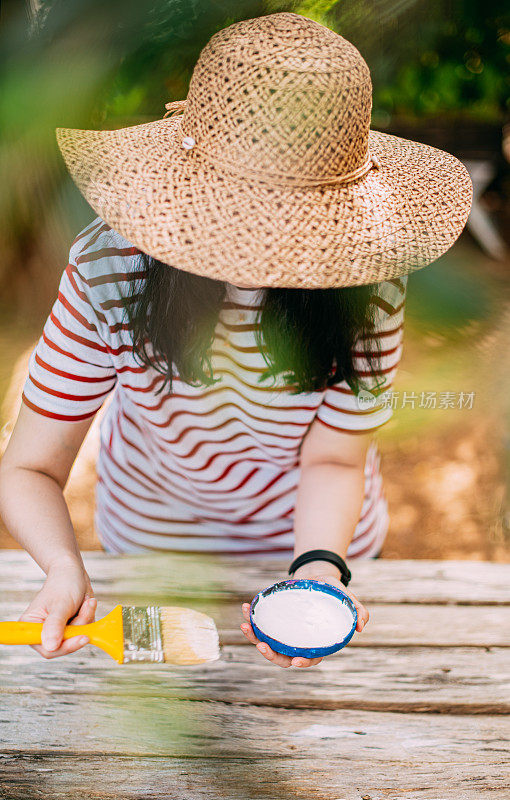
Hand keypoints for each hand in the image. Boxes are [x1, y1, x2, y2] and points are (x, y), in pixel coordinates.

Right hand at [19, 557, 96, 658]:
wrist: (72, 572)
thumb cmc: (62, 583)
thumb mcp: (60, 604)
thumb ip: (55, 626)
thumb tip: (50, 647)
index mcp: (31, 626)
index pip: (47, 648)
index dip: (65, 646)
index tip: (82, 637)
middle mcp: (44, 631)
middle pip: (65, 644)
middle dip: (79, 626)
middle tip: (86, 607)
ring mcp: (59, 630)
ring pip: (78, 637)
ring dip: (86, 618)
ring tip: (86, 602)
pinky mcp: (71, 627)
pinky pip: (85, 631)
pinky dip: (89, 617)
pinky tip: (86, 604)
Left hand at [240, 562, 368, 668]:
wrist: (317, 576)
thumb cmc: (333, 592)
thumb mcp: (347, 600)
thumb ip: (358, 611)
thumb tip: (361, 626)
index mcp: (316, 643)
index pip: (310, 659)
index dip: (302, 663)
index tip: (295, 662)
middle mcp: (298, 642)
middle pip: (283, 656)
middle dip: (269, 654)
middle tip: (260, 644)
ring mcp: (284, 632)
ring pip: (267, 641)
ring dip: (253, 636)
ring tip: (244, 624)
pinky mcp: (274, 621)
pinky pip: (261, 624)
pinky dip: (251, 618)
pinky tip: (246, 607)